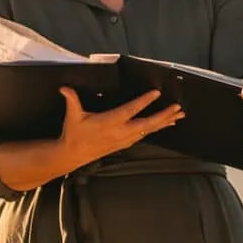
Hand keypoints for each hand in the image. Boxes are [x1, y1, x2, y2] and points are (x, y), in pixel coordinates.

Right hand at [55, 84, 183, 171]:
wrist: (73, 154)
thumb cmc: (74, 134)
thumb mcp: (73, 116)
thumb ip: (72, 100)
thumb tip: (65, 88)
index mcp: (110, 122)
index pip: (130, 110)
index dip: (144, 101)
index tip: (156, 93)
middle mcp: (120, 131)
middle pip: (147, 123)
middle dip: (164, 115)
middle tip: (177, 108)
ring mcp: (124, 139)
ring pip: (148, 130)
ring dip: (164, 122)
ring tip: (178, 115)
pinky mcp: (125, 143)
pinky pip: (144, 135)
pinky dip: (156, 128)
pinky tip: (164, 124)